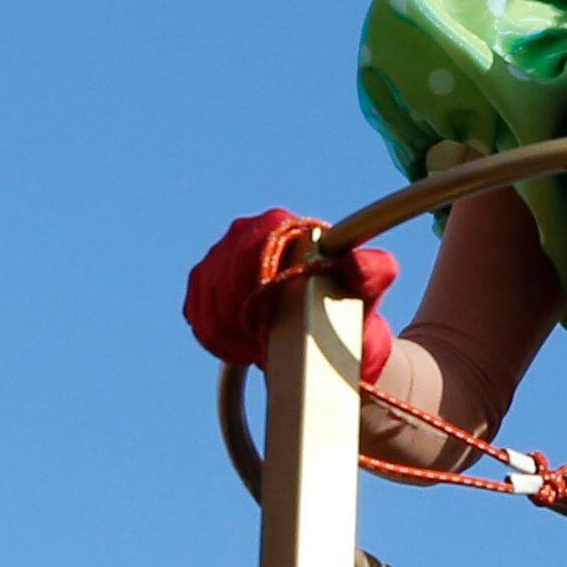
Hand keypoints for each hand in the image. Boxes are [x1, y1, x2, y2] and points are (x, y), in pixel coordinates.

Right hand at [180, 209, 398, 381]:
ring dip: (231, 328)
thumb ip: (372, 271)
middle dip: (242, 313)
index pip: (249, 252)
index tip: (271, 321)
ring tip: (261, 343)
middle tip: (269, 337)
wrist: (330, 335)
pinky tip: (244, 343)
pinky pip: (195, 312)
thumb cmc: (353, 308)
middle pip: (222, 276)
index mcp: (279, 223)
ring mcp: (218, 256)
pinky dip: (216, 335)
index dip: (254, 288)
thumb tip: (353, 261)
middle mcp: (244, 231)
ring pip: (207, 298)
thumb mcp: (370, 291)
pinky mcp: (202, 283)